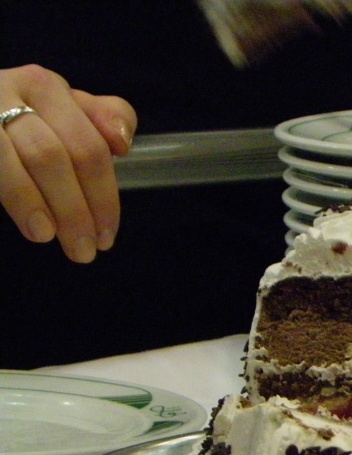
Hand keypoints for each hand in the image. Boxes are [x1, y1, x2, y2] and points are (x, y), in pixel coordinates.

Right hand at [0, 65, 136, 262]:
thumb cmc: (23, 120)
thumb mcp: (65, 114)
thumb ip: (103, 121)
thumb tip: (121, 143)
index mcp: (45, 87)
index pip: (89, 146)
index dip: (104, 195)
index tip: (108, 235)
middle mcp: (9, 91)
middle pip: (54, 157)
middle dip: (75, 210)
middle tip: (85, 251)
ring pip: (20, 161)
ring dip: (39, 207)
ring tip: (51, 239)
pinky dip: (17, 197)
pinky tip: (30, 226)